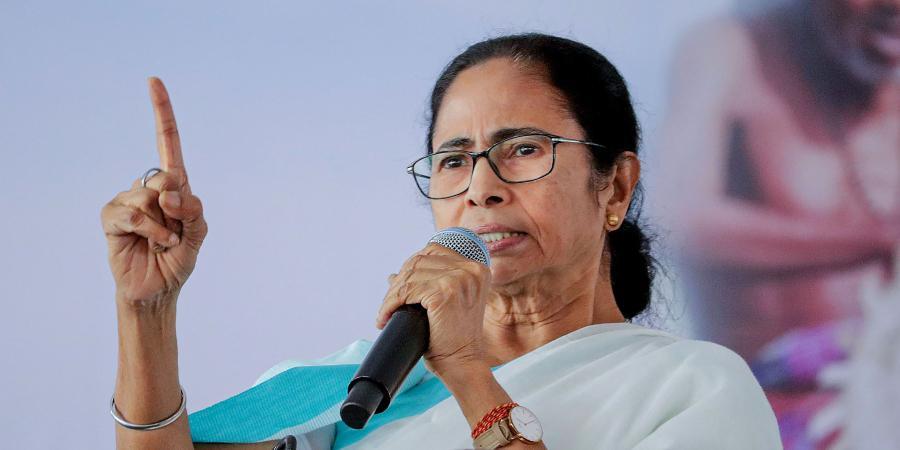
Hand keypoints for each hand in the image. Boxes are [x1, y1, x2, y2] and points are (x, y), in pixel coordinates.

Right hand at [101, 77, 207, 308]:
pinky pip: (133, 214)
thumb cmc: (178, 259)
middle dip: (179, 207)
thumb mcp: (198, 235)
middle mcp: (149, 186)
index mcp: (174, 185)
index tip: (153, 80)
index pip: (168, 141)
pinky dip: (150, 231)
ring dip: (165, 226)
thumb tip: (171, 193)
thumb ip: (194, 211)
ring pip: (150, 197)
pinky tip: (153, 244)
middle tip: (176, 231)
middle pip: (167, 176)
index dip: (162, 111)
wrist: (158, 289)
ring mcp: (128, 200)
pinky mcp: (112, 216)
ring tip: (163, 242)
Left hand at [376, 243, 491, 376]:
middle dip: (399, 282)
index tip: (400, 286)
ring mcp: (458, 280)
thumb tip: (393, 275)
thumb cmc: (454, 338)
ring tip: (385, 312)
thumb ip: (428, 284)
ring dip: (391, 295)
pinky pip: (406, 292)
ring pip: (410, 276)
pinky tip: (385, 316)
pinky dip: (390, 304)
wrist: (462, 363)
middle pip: (419, 262)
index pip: (434, 251)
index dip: (412, 266)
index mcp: (476, 268)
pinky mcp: (444, 293)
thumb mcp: (446, 304)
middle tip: (389, 303)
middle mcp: (470, 270)